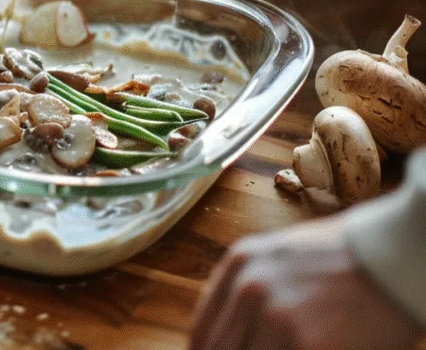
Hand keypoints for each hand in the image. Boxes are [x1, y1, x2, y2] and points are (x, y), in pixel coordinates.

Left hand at [189, 214, 422, 349]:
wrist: (395, 257)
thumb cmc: (343, 257)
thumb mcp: (279, 255)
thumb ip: (245, 288)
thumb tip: (219, 334)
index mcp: (239, 264)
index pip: (202, 334)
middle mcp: (250, 289)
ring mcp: (278, 318)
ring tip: (294, 348)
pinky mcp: (309, 346)